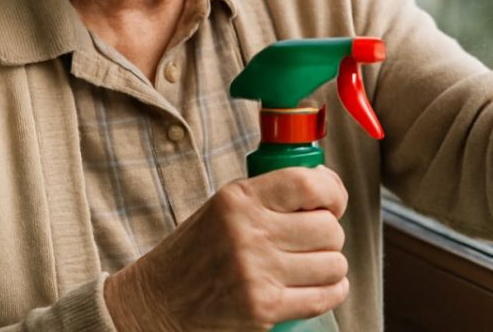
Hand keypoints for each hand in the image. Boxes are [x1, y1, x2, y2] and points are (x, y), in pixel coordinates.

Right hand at [104, 166, 349, 330]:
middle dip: (330, 234)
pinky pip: (324, 296)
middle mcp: (248, 233)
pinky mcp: (263, 309)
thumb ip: (271, 195)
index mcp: (239, 199)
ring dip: (330, 265)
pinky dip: (332, 291)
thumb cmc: (197, 251)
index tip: (333, 202)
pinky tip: (321, 286)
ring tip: (311, 265)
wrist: (158, 301)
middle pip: (328, 228)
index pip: (307, 183)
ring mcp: (256, 273)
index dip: (333, 192)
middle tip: (313, 240)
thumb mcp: (225, 207)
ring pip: (333, 263)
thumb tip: (329, 187)